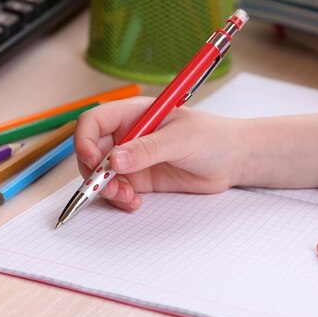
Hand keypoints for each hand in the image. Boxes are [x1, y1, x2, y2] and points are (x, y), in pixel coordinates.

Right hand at [74, 97, 242, 209]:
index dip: (84, 139)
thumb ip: (148, 149)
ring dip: (106, 189)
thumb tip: (115, 160)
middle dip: (94, 172)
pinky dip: (119, 199)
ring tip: (126, 198)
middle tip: (109, 188)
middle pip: (91, 151)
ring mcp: (133, 159)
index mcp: (134, 114)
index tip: (91, 160)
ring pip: (101, 175)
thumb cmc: (212, 137)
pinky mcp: (141, 179)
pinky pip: (117, 191)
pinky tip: (134, 203)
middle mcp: (128, 135)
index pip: (94, 121)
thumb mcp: (181, 139)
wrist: (232, 160)